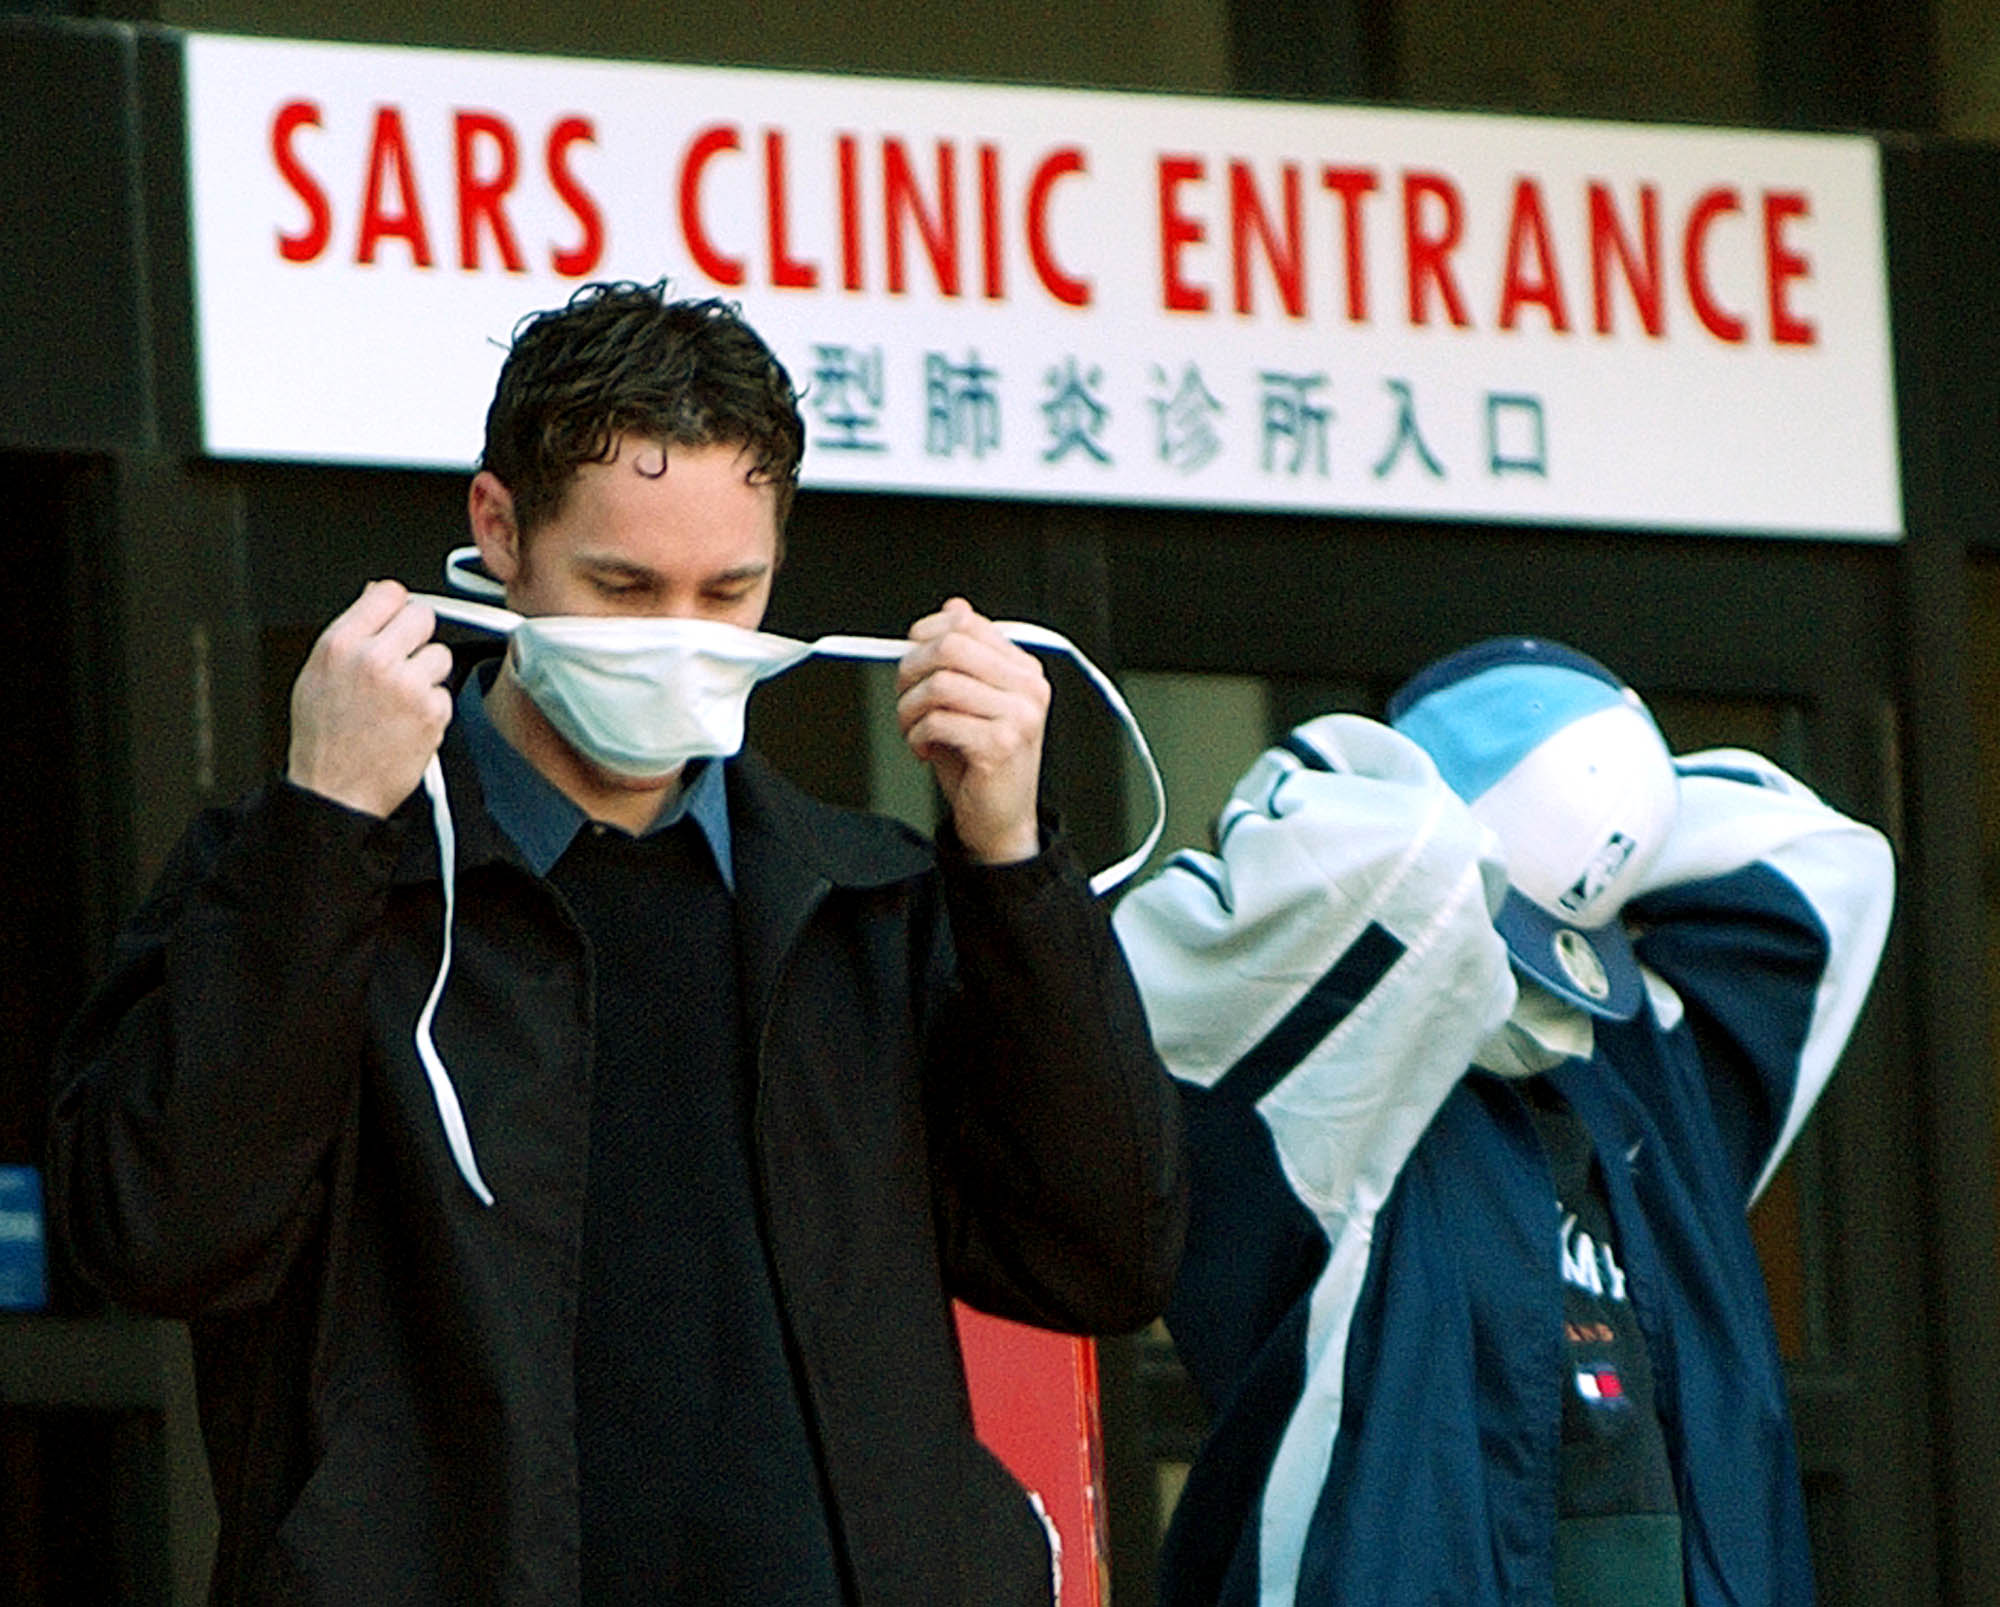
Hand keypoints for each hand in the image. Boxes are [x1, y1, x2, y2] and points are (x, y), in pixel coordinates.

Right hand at [287, 580, 454, 818]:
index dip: (397, 606)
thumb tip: (374, 596)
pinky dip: (433, 708)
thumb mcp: (317, 673)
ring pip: (440, 656)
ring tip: (400, 700)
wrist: (335, 790)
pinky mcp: (432, 712)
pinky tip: (407, 722)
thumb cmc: (324, 739)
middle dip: (416, 637)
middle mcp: (374, 660)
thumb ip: (351, 632)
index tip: (399, 617)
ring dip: (427, 675)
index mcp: (340, 645)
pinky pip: (445, 693)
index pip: (388, 592)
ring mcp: (406, 686)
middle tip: (403, 661)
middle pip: (422, 616)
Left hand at [897, 598, 1048, 864]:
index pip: (967, 624)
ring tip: (912, 728)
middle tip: (904, 697)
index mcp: (1022, 671)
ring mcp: (1019, 717)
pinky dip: (917, 735)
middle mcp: (1028, 689)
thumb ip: (964, 656)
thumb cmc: (981, 763)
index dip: (926, 634)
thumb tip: (954, 607)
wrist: (1000, 821)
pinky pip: (939, 721)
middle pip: (951, 647)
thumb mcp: (970, 701)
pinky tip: (923, 749)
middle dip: (911, 670)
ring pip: (940, 684)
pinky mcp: (1001, 746)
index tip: (911, 656)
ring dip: (909, 708)